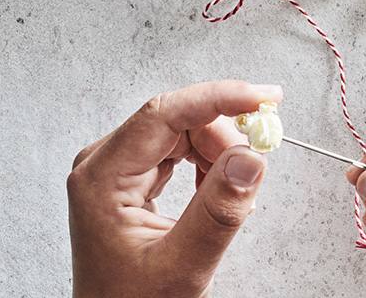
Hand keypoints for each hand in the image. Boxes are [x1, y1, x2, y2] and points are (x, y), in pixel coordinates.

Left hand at [67, 80, 282, 297]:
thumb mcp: (181, 268)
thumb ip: (217, 212)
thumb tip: (250, 158)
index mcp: (101, 178)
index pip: (165, 113)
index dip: (219, 97)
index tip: (264, 98)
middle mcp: (104, 163)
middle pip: (179, 120)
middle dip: (224, 138)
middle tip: (257, 164)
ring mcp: (118, 168)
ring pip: (185, 132)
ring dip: (220, 153)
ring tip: (234, 193)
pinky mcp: (133, 176)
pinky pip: (182, 149)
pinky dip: (210, 164)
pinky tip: (217, 192)